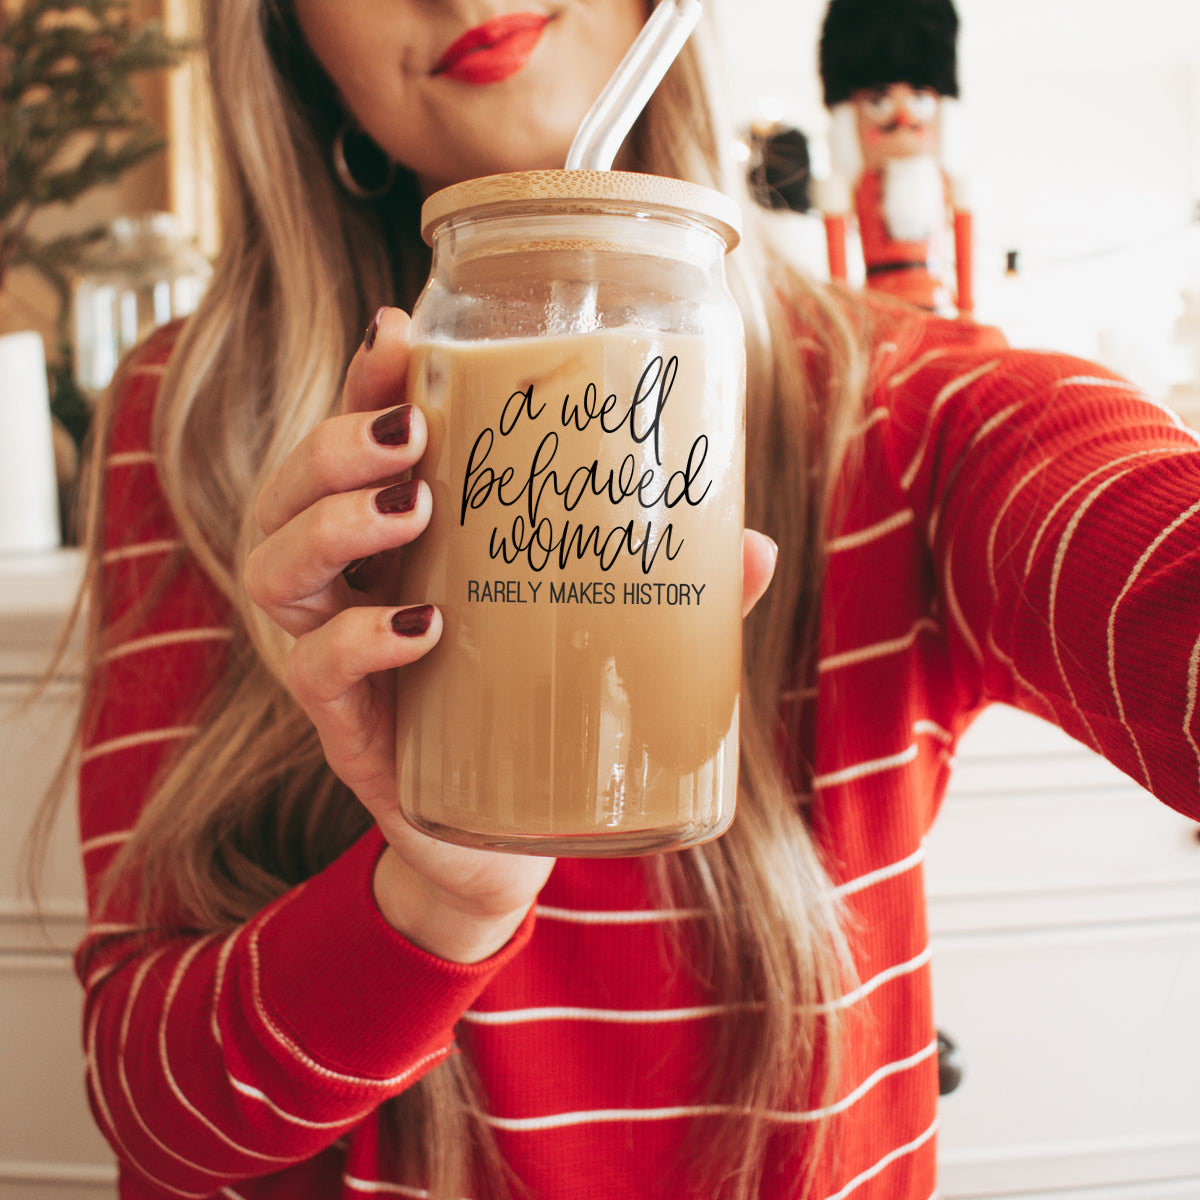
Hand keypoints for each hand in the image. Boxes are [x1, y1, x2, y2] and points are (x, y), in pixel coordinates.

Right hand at [246, 308, 778, 963]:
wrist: (506, 840)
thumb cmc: (542, 713)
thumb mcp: (598, 634)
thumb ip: (668, 591)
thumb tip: (753, 546)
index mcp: (397, 544)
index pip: (354, 442)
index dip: (364, 383)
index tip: (399, 335)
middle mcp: (347, 589)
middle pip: (287, 490)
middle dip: (336, 444)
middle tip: (413, 434)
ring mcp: (332, 658)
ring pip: (273, 568)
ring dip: (333, 523)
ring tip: (413, 506)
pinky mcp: (346, 730)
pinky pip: (315, 672)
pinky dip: (361, 640)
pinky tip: (424, 624)